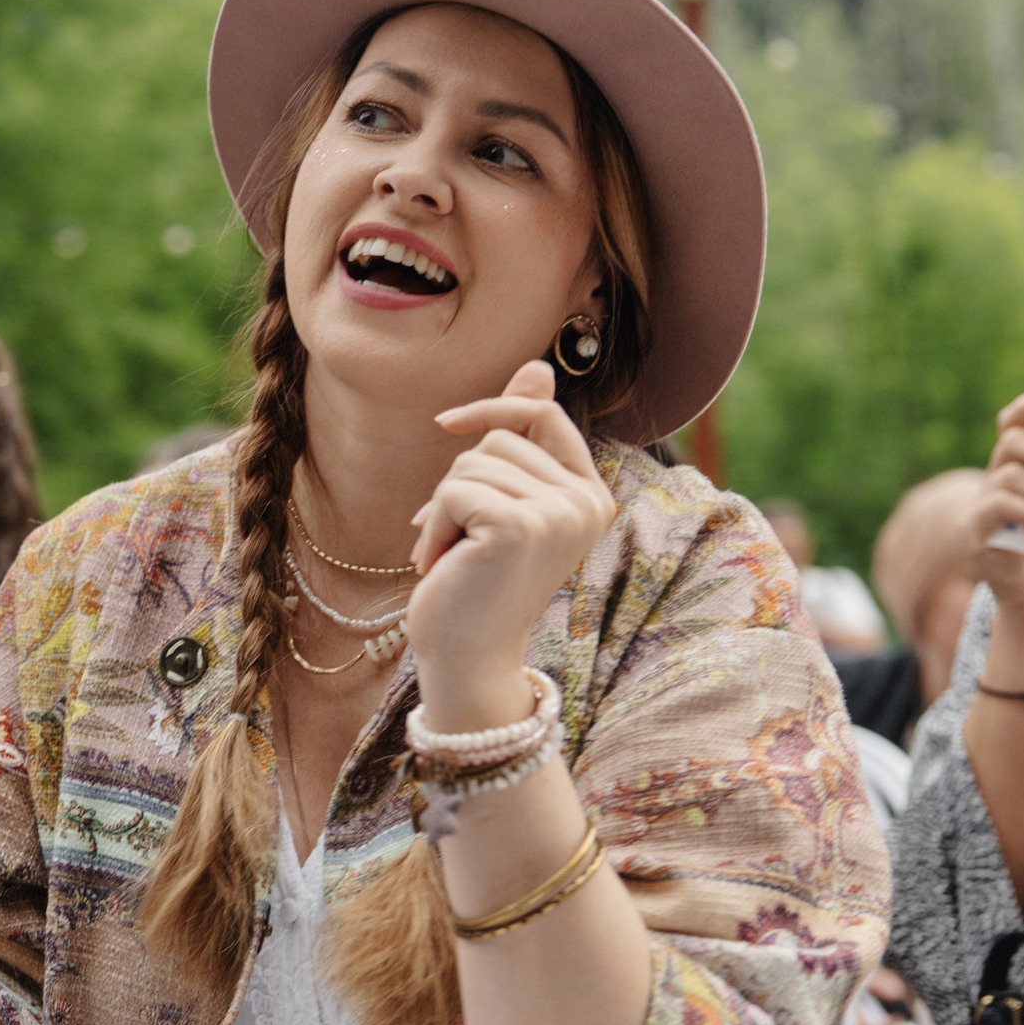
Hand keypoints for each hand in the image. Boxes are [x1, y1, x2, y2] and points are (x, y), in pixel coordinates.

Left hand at [407, 360, 618, 729]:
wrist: (467, 657)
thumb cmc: (475, 582)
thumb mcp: (499, 504)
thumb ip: (519, 440)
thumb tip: (536, 367)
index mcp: (591, 494)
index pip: (544, 414)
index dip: (493, 410)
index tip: (447, 423)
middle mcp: (588, 502)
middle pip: (499, 438)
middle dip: (460, 484)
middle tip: (459, 540)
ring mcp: (560, 514)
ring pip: (472, 462)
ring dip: (442, 509)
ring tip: (452, 556)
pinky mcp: (521, 526)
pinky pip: (453, 490)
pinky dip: (433, 526)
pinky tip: (442, 564)